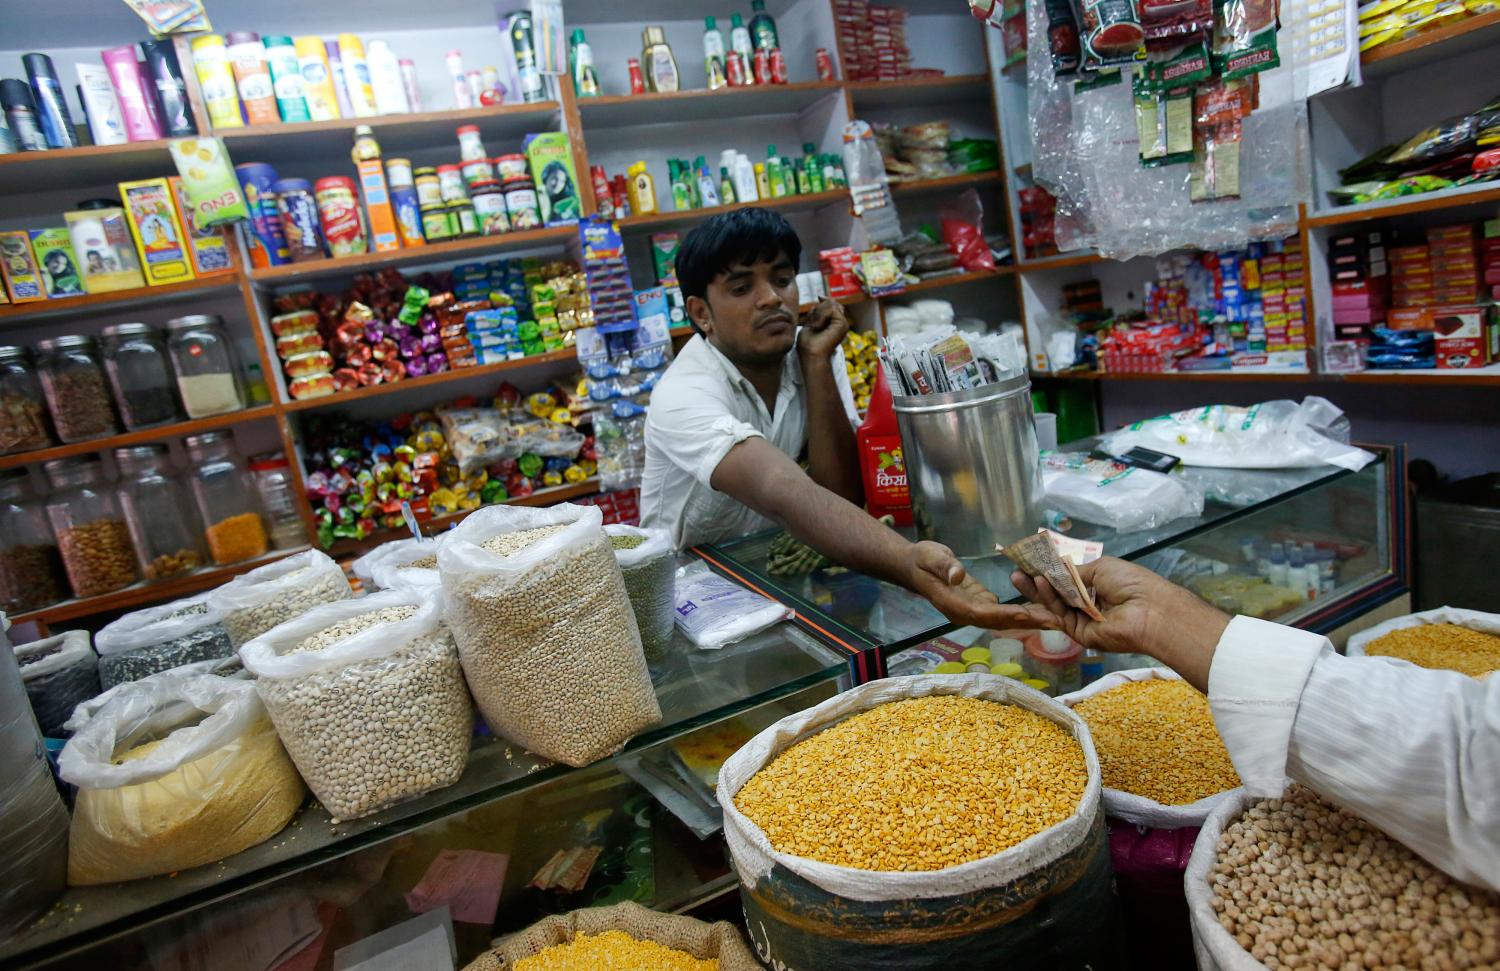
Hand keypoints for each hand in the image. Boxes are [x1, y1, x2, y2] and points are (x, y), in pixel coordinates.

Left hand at [797, 298, 849, 360]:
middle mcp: (840, 323)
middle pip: (832, 302)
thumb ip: (816, 313)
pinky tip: (817, 325)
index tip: (819, 297)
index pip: (833, 305)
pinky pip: (832, 309)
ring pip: (832, 304)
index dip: (826, 300)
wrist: (811, 356)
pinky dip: (821, 315)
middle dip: (819, 307)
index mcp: (833, 324)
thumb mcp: (811, 323)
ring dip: (819, 312)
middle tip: (811, 322)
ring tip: (813, 325)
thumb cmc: (808, 345)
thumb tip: (821, 298)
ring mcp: (842, 324)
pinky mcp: (843, 324)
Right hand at [907, 541, 1044, 629]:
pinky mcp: (978, 603)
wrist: (914, 565)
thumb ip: (945, 567)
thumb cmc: (922, 559)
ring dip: (1028, 620)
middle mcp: (964, 612)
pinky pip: (1001, 611)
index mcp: (952, 603)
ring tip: (1056, 618)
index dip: (1003, 614)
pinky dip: (1021, 611)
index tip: (1025, 613)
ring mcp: (971, 610)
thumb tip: (958, 576)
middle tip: (1054, 621)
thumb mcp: (931, 557)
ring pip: (1002, 619)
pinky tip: (1041, 608)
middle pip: (997, 621)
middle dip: (1025, 622)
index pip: (981, 612)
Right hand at [1009, 556, 1229, 690]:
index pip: (1069, 580)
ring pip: (1055, 605)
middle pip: (1058, 593)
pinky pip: (1061, 615)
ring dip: (1037, 589)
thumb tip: (1058, 571)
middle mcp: (1089, 603)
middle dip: (1037, 582)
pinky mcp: (1078, 634)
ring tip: (1018, 575)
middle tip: (1017, 570)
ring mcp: (1083, 620)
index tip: (1031, 562)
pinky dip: (1049, 599)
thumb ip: (1075, 572)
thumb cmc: (1130, 583)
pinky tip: (1039, 583)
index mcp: (1098, 586)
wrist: (1148, 611)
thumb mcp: (1101, 568)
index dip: (1050, 572)